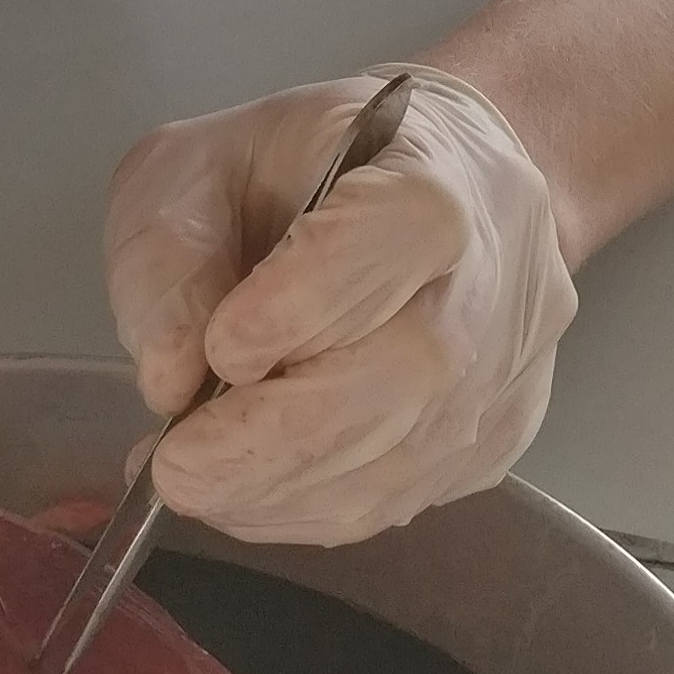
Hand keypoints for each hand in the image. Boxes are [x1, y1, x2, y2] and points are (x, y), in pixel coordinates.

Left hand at [102, 66, 575, 546]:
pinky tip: (249, 487)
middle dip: (274, 439)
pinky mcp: (496, 438)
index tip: (219, 350)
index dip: (304, 303)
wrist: (440, 185)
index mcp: (432, 172)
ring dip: (280, 490)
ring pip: (404, 458)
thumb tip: (171, 375)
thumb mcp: (197, 164)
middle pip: (409, 372)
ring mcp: (505, 366)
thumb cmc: (308, 165)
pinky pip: (403, 498)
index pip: (395, 234)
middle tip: (174, 467)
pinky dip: (308, 509)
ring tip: (191, 476)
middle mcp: (496, 274)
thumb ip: (168, 254)